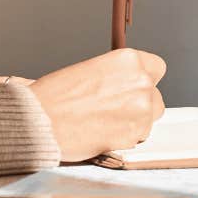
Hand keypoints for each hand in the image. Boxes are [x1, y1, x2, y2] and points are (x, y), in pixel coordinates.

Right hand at [27, 48, 166, 161]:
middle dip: (139, 103)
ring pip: (149, 118)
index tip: (133, 85)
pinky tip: (102, 132)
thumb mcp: (89, 70)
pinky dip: (125, 137)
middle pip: (155, 96)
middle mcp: (141, 82)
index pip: (157, 67)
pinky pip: (138, 137)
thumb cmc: (55, 95)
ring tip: (105, 121)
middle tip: (114, 108)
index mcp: (128, 60)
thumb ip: (115, 76)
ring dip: (134, 121)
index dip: (144, 78)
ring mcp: (141, 111)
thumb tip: (123, 86)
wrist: (41, 120)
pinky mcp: (134, 135)